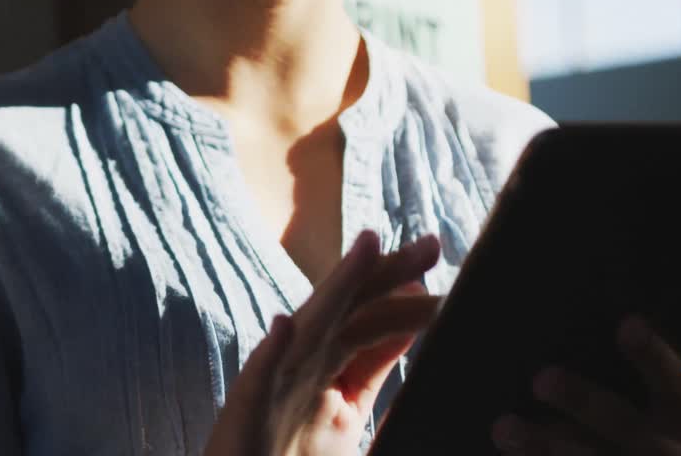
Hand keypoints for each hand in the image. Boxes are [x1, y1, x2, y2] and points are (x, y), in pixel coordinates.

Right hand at [204, 230, 441, 455]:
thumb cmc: (290, 450)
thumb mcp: (346, 404)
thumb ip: (372, 366)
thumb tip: (405, 327)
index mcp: (329, 358)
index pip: (371, 313)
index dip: (402, 285)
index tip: (433, 253)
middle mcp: (304, 361)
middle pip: (350, 306)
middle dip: (387, 273)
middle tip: (432, 245)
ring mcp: (275, 383)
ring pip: (310, 328)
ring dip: (337, 287)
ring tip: (367, 246)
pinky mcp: (246, 413)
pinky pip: (258, 382)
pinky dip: (269, 354)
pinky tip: (282, 327)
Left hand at [492, 316, 680, 454]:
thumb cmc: (653, 427)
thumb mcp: (668, 409)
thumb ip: (645, 371)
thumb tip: (607, 310)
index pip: (677, 384)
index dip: (653, 356)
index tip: (626, 324)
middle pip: (626, 427)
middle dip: (584, 402)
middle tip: (541, 378)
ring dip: (545, 445)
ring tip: (504, 426)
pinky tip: (510, 452)